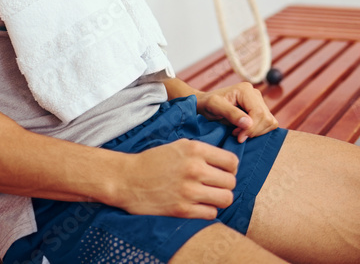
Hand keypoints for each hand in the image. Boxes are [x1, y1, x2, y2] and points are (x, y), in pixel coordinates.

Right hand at [114, 138, 237, 218]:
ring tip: (209, 196)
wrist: (126, 179)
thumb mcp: (178, 146)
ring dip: (220, 198)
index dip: (230, 168)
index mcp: (194, 150)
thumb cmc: (152, 161)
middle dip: (225, 184)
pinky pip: (211, 213)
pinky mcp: (182, 209)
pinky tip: (198, 205)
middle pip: (231, 182)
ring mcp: (189, 191)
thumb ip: (202, 151)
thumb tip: (226, 162)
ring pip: (226, 199)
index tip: (222, 171)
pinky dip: (208, 210)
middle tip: (215, 185)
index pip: (232, 162)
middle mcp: (194, 169)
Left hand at [195, 81, 278, 142]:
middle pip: (267, 119)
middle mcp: (255, 94)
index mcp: (246, 90)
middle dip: (253, 131)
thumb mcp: (214, 106)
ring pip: (270, 122)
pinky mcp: (259, 110)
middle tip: (237, 134)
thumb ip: (231, 113)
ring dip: (255, 132)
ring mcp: (258, 101)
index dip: (251, 129)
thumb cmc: (207, 103)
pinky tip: (243, 130)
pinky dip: (257, 131)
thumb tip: (248, 123)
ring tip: (238, 131)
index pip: (259, 113)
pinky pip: (267, 124)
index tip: (238, 136)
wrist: (205, 103)